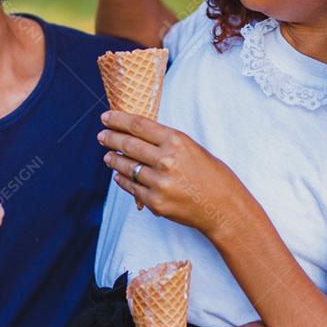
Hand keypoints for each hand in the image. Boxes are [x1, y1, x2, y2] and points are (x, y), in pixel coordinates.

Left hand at [98, 110, 250, 236]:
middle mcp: (166, 160)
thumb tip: (136, 136)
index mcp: (177, 141)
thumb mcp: (193, 149)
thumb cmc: (213, 176)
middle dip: (110, 138)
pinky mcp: (155, 203)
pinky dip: (122, 180)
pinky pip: (131, 188)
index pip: (138, 125)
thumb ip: (166, 143)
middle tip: (101, 136)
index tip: (106, 117)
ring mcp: (159, 183)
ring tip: (108, 156)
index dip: (118, 120)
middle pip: (128, 145)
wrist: (224, 209)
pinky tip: (119, 175)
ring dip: (114, 160)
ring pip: (126, 167)